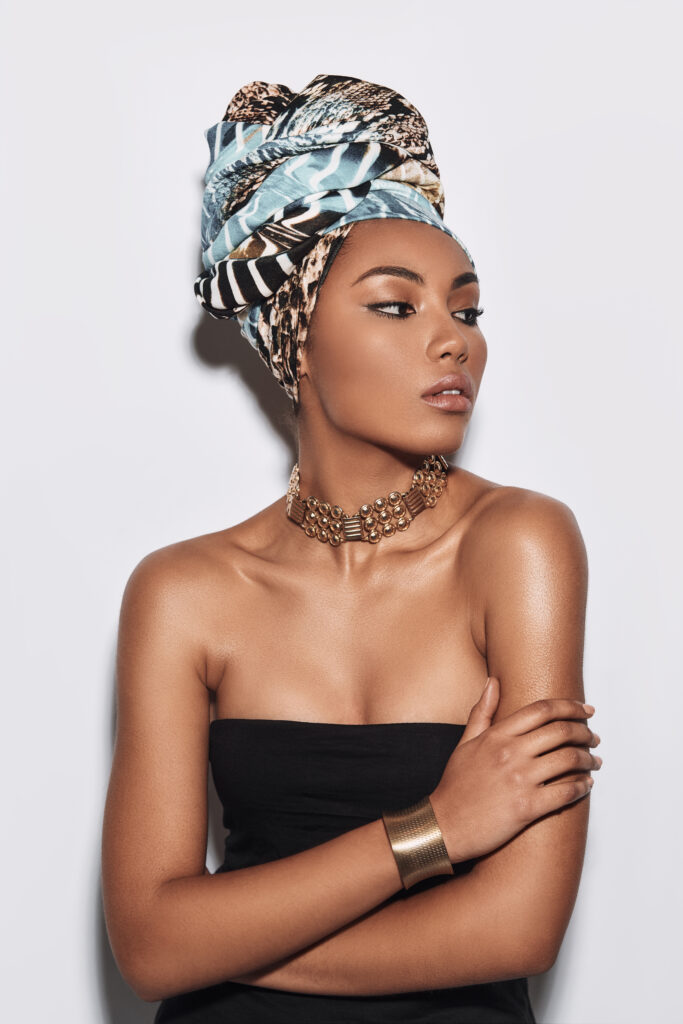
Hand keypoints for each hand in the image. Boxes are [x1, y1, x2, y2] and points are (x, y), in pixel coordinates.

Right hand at [429, 677, 600, 863]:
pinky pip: (566, 792)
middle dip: (585, 732)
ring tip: (594, 762)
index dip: (570, 707)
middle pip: (561, 732)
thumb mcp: (465, 742)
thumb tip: (493, 682)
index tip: (586, 710)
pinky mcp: (528, 807)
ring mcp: (520, 780)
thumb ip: (482, 711)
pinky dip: (583, 787)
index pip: (542, 710)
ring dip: (589, 760)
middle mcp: (510, 753)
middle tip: (593, 738)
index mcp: (497, 735)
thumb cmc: (455, 785)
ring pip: (569, 760)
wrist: (444, 826)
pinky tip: (587, 785)